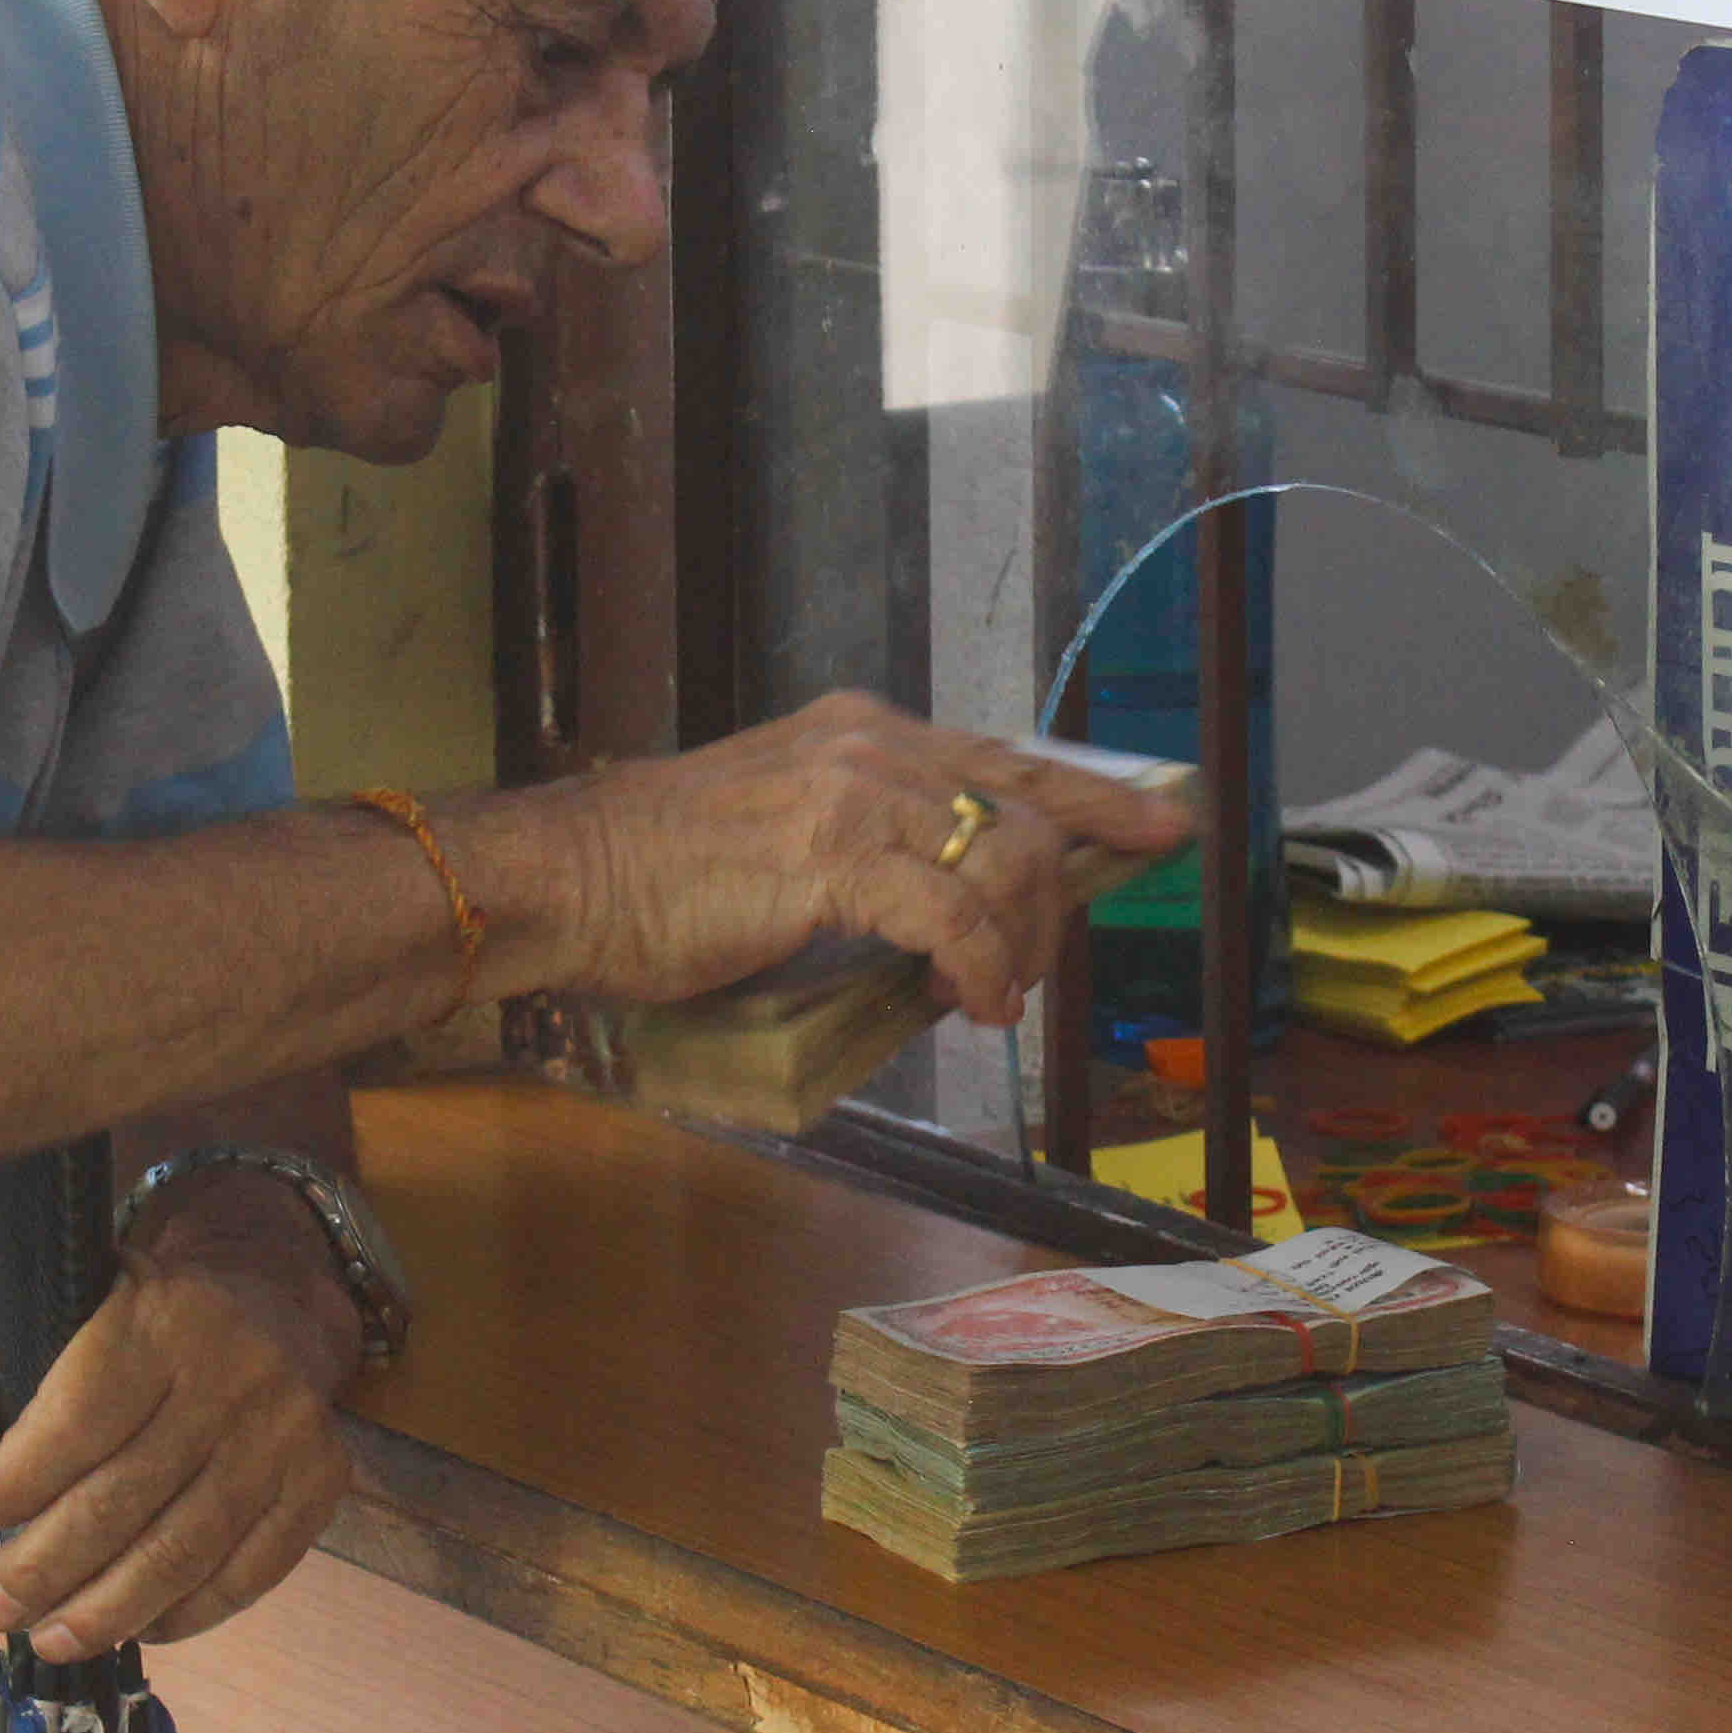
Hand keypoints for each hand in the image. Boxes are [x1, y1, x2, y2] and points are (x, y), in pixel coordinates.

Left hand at [0, 1191, 357, 1661]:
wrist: (264, 1301)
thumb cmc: (121, 1319)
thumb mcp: (23, 1312)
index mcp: (156, 1314)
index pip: (79, 1421)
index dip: (15, 1484)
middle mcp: (233, 1370)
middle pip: (123, 1501)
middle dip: (44, 1569)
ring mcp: (284, 1432)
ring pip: (182, 1552)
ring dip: (104, 1612)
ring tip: (47, 1636)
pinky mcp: (319, 1482)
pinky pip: (246, 1575)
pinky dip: (185, 1615)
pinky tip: (134, 1626)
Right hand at [465, 692, 1193, 1029]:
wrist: (571, 876)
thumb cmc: (658, 876)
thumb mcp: (785, 835)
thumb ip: (868, 848)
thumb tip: (946, 912)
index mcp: (863, 731)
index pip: (1007, 759)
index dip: (1094, 796)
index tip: (1161, 824)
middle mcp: (871, 744)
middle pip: (1021, 815)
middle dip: (1051, 906)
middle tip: (1028, 976)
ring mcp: (852, 793)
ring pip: (998, 862)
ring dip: (1017, 945)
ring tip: (989, 998)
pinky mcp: (832, 854)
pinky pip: (953, 915)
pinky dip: (981, 967)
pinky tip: (972, 1001)